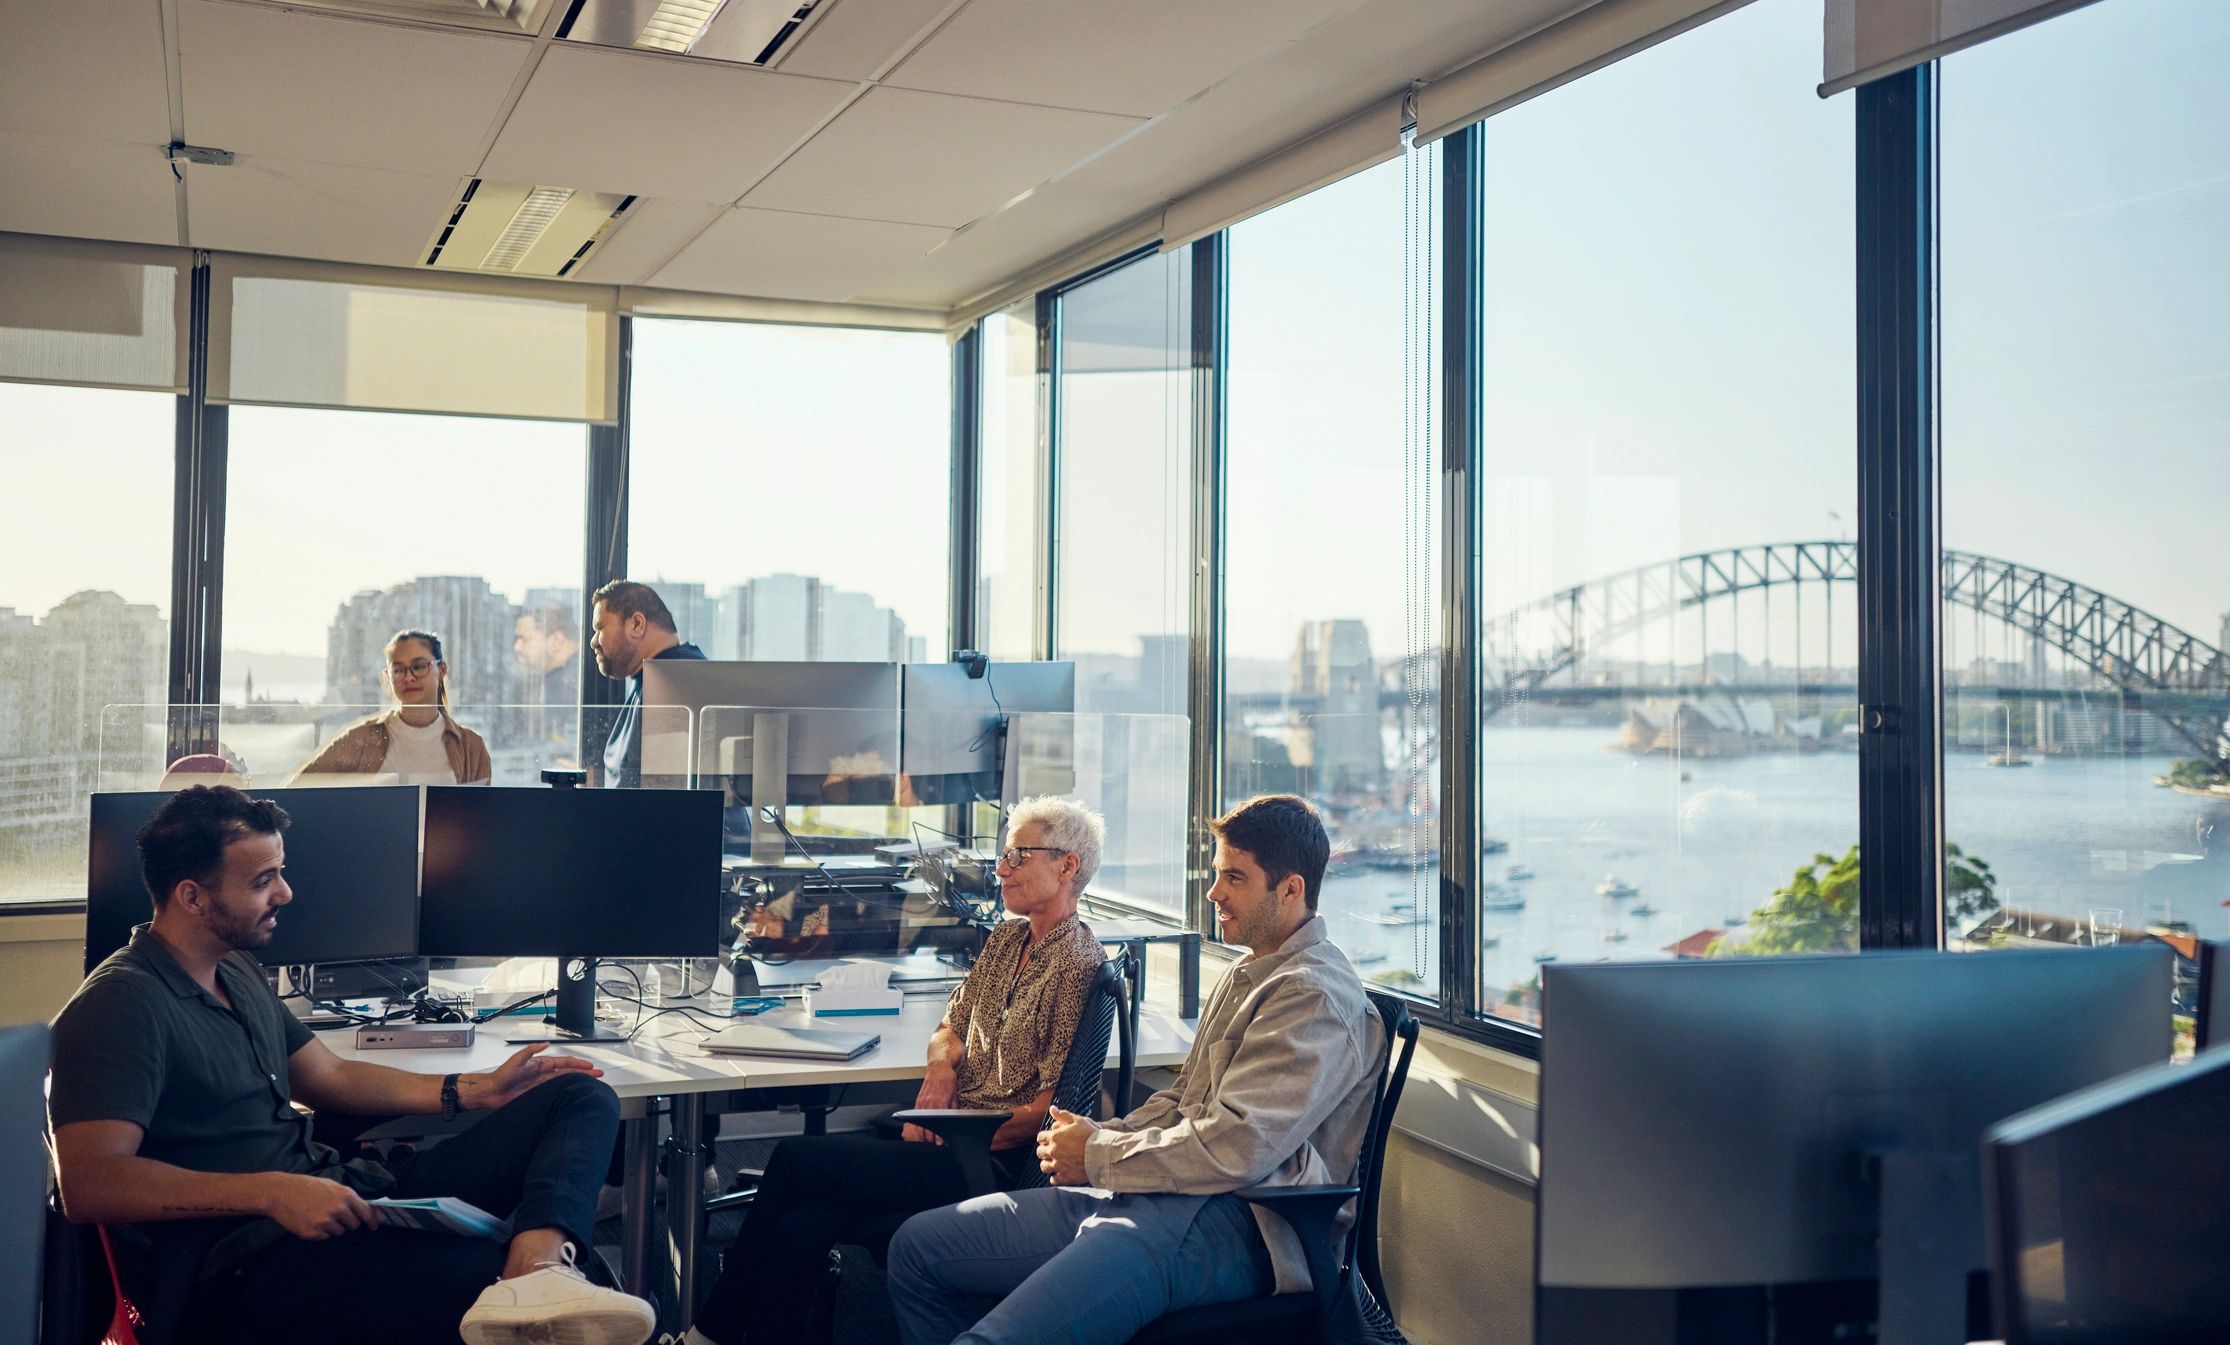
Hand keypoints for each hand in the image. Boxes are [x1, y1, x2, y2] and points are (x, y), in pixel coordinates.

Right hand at [262, 1173, 376, 1239]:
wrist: (280, 1193)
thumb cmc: (306, 1187)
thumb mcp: (331, 1185)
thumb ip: (347, 1197)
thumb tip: (361, 1209)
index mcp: (345, 1195)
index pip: (366, 1212)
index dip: (371, 1221)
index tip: (373, 1226)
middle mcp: (338, 1209)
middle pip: (353, 1225)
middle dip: (347, 1222)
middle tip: (334, 1216)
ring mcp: (325, 1222)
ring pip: (338, 1232)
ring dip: (332, 1227)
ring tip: (318, 1216)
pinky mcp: (312, 1233)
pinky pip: (324, 1237)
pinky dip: (319, 1233)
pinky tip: (309, 1221)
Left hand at [466, 1044, 602, 1110]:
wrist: (492, 1092)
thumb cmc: (501, 1075)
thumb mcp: (516, 1059)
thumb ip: (531, 1051)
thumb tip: (545, 1044)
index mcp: (541, 1063)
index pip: (564, 1062)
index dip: (578, 1064)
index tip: (590, 1066)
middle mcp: (543, 1073)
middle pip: (568, 1072)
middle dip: (584, 1072)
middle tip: (598, 1074)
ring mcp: (542, 1085)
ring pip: (565, 1082)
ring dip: (578, 1081)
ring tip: (592, 1082)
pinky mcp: (539, 1095)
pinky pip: (557, 1092)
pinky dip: (567, 1091)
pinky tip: (574, 1093)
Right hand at [903, 1063, 957, 1142]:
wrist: (938, 1069)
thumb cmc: (948, 1081)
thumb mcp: (955, 1096)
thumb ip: (953, 1110)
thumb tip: (955, 1122)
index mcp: (940, 1103)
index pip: (938, 1125)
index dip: (939, 1137)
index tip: (941, 1144)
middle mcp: (929, 1104)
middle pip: (927, 1128)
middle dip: (930, 1140)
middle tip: (934, 1147)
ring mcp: (922, 1103)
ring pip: (919, 1125)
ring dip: (922, 1136)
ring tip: (926, 1143)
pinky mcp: (918, 1102)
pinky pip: (915, 1118)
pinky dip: (917, 1127)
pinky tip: (919, 1133)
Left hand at [1036, 1106, 1097, 1185]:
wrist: (1103, 1154)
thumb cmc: (1092, 1136)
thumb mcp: (1078, 1120)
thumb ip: (1063, 1115)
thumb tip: (1052, 1109)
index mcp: (1055, 1137)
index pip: (1040, 1137)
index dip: (1045, 1137)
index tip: (1050, 1138)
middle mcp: (1053, 1151)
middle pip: (1040, 1152)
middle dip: (1045, 1150)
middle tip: (1053, 1149)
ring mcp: (1058, 1165)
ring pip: (1044, 1166)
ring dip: (1048, 1164)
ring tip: (1055, 1162)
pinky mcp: (1065, 1177)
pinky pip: (1053, 1180)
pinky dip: (1056, 1177)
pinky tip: (1061, 1173)